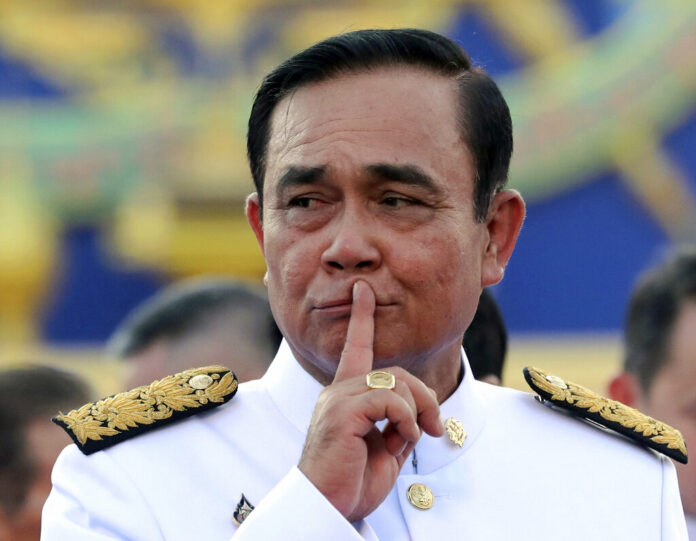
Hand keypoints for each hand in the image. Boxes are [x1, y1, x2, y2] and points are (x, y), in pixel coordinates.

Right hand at [298, 281, 443, 521]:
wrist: (328, 507)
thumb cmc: (352, 482)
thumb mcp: (386, 450)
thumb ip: (399, 426)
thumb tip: (420, 417)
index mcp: (346, 396)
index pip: (355, 348)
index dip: (362, 318)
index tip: (363, 290)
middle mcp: (338, 391)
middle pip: (396, 371)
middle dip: (425, 396)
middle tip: (436, 427)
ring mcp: (338, 400)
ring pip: (395, 382)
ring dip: (418, 409)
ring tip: (418, 436)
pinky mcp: (341, 413)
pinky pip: (387, 398)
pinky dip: (406, 417)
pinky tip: (405, 438)